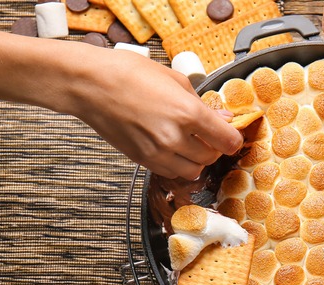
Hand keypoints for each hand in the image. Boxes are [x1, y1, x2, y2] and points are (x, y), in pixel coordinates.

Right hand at [68, 48, 242, 179]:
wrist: (90, 84)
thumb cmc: (127, 73)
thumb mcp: (174, 79)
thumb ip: (202, 102)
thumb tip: (223, 117)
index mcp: (187, 113)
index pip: (228, 141)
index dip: (233, 138)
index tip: (231, 133)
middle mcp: (174, 137)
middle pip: (212, 157)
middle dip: (214, 146)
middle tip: (207, 133)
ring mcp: (157, 152)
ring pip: (193, 170)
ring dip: (196, 159)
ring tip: (188, 141)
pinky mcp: (142, 160)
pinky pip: (171, 172)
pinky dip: (177, 164)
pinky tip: (171, 147)